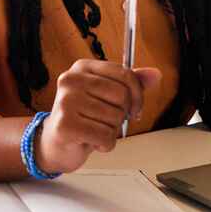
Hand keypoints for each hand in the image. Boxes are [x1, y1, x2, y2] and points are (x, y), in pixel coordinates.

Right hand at [35, 61, 160, 174]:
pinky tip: (92, 142)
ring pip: (114, 118)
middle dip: (122, 115)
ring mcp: (66, 102)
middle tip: (108, 122)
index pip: (124, 74)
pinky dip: (105, 144)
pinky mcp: (65, 125)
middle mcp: (72, 80)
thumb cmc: (82, 118)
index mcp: (83, 67)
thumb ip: (130, 84)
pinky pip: (104, 136)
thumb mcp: (106, 96)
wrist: (54, 144)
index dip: (137, 94)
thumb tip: (155, 75)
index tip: (135, 108)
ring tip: (95, 131)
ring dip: (112, 131)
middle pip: (121, 96)